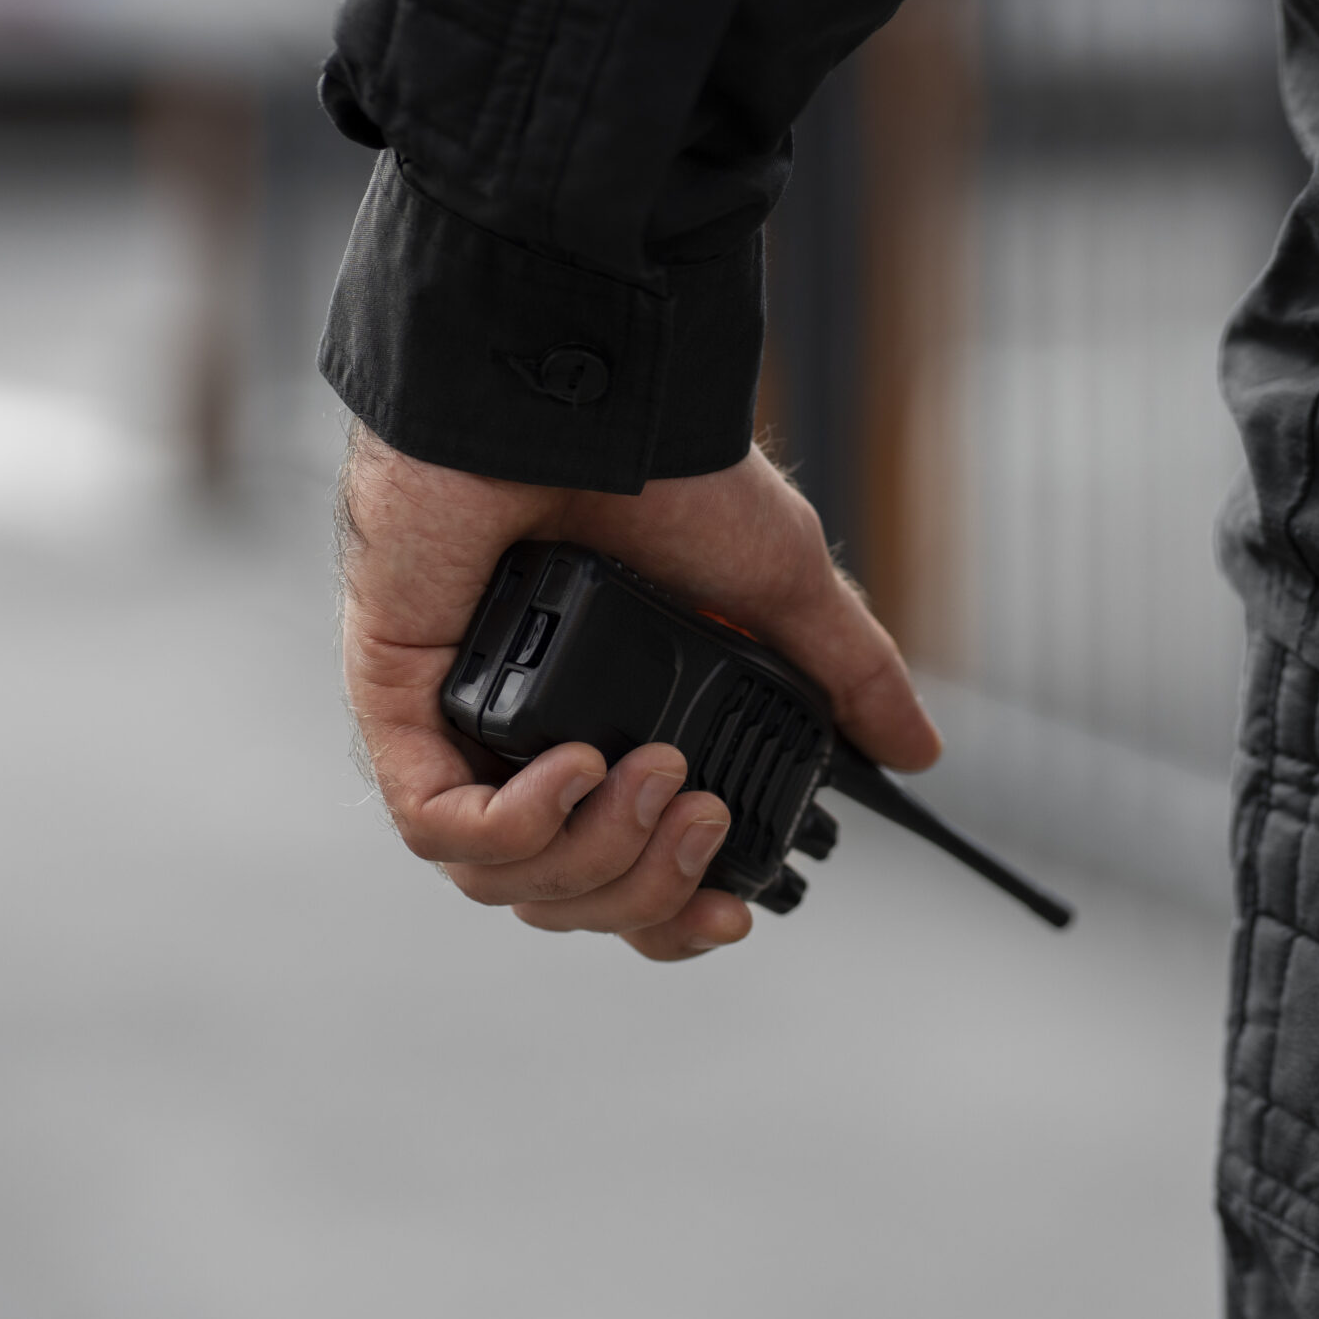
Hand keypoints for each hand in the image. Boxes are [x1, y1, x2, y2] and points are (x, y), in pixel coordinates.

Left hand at [338, 426, 939, 960]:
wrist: (588, 400)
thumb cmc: (666, 473)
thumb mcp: (779, 586)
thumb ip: (843, 675)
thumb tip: (920, 748)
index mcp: (607, 728)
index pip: (620, 878)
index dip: (673, 918)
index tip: (730, 911)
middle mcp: (525, 743)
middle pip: (567, 899)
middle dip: (645, 889)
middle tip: (696, 815)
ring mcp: (456, 727)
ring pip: (504, 880)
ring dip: (593, 854)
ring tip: (648, 775)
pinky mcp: (398, 702)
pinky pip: (435, 826)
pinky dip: (514, 823)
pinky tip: (575, 766)